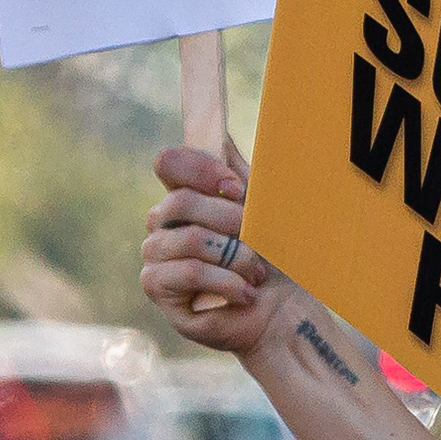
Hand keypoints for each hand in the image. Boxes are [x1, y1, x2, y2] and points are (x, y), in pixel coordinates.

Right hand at [142, 142, 290, 357]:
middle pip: (180, 201)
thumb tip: (214, 129)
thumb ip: (234, 169)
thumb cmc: (274, 258)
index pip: (169, 162)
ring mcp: (156, 257)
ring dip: (235, 257)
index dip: (200, 169)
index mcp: (184, 197)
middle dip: (231, 221)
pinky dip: (225, 281)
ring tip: (255, 273)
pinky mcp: (158, 290)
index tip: (237, 187)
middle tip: (259, 242)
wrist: (283, 310)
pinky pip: (188, 272)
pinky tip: (244, 294)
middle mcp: (162, 225)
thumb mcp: (260, 205)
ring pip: (188, 239)